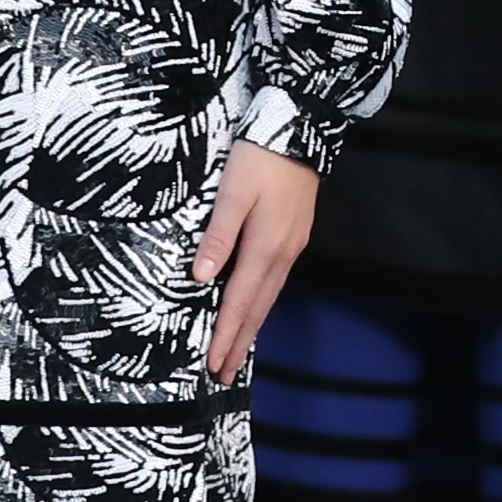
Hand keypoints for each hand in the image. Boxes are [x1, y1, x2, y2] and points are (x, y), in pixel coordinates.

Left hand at [198, 143, 317, 383]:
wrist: (301, 127)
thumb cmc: (261, 157)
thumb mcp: (233, 193)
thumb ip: (218, 236)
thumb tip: (200, 278)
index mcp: (265, 247)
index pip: (240, 302)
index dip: (225, 335)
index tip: (212, 365)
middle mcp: (282, 253)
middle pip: (258, 308)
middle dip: (240, 342)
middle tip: (225, 375)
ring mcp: (292, 245)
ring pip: (269, 296)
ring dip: (252, 326)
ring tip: (239, 351)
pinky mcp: (295, 234)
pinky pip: (276, 281)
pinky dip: (262, 303)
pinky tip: (255, 306)